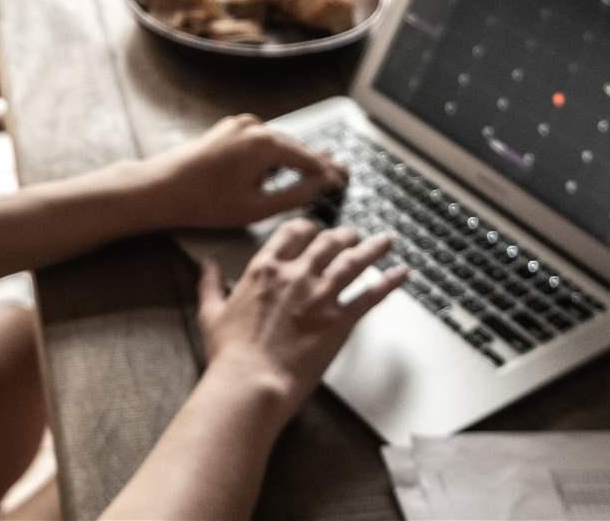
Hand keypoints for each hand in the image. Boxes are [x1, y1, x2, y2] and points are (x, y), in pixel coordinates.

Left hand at [139, 114, 347, 229]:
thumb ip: (294, 195)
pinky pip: (259, 141)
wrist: (160, 188)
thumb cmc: (205, 202)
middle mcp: (255, 127)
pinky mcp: (226, 130)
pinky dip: (273, 154)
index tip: (343, 180)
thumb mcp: (257, 207)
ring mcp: (239, 125)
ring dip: (295, 157)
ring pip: (277, 143)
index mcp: (265, 144)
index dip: (327, 172)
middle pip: (294, 146)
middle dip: (316, 161)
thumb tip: (318, 186)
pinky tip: (282, 165)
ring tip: (317, 168)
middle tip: (340, 171)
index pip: (308, 158)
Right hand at [196, 220, 406, 424]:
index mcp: (264, 269)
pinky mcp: (340, 320)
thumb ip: (210, 285)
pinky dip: (390, 281)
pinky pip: (372, 295)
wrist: (251, 383)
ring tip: (385, 240)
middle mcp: (296, 274)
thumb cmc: (229, 354)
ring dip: (372, 248)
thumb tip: (207, 266)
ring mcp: (321, 296)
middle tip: (353, 235)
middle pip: (328, 242)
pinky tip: (402, 272)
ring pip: (354, 261)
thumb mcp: (210, 313)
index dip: (307, 228)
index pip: (292, 233)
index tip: (315, 230)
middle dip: (343, 235)